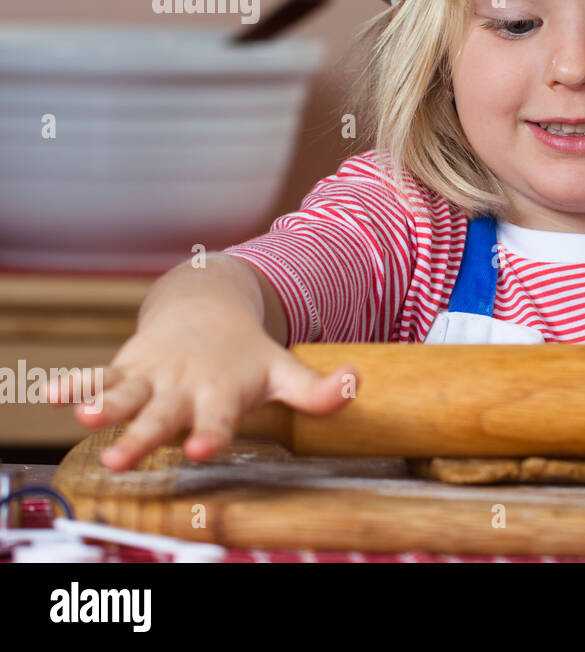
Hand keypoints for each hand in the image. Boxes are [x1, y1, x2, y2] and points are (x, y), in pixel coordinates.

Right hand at [46, 298, 356, 471]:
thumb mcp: (283, 371)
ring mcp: (152, 376)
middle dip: (144, 436)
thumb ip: (317, 390)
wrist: (209, 305)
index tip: (200, 448)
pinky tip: (49, 395)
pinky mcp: (125, 367)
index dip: (210, 433)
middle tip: (124, 458)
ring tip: (85, 418)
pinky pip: (97, 376)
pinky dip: (74, 383)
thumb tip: (357, 383)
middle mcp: (183, 386)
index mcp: (221, 392)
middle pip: (163, 416)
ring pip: (126, 394)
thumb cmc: (247, 355)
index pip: (218, 419)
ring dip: (105, 404)